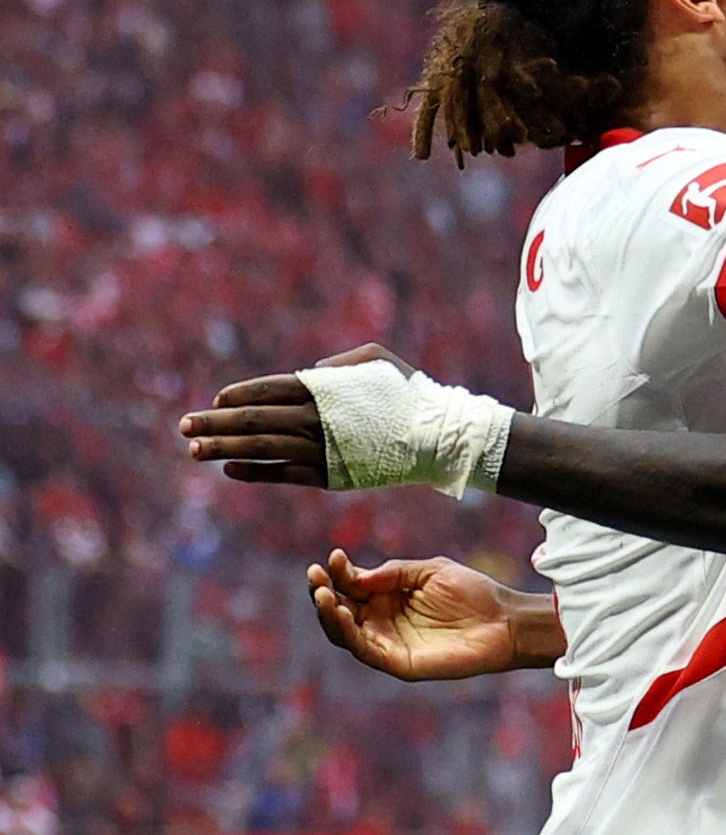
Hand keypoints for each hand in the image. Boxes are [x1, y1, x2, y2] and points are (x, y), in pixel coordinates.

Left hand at [180, 343, 414, 486]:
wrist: (434, 435)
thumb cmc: (408, 391)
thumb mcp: (377, 359)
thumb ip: (339, 364)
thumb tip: (311, 373)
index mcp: (324, 387)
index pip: (269, 388)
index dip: (239, 394)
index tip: (216, 400)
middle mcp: (316, 417)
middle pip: (254, 418)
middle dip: (215, 422)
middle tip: (183, 426)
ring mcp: (320, 448)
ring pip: (261, 447)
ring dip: (224, 448)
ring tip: (193, 450)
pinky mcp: (329, 475)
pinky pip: (283, 474)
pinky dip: (255, 471)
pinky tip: (231, 470)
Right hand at [308, 548, 561, 680]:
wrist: (503, 620)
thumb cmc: (472, 593)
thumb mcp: (430, 571)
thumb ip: (393, 573)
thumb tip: (356, 575)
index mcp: (389, 597)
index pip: (352, 586)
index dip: (339, 573)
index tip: (334, 557)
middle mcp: (383, 620)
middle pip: (341, 610)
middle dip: (325, 593)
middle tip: (315, 575)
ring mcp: (388, 642)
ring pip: (345, 633)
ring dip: (330, 615)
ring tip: (324, 594)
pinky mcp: (397, 662)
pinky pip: (366, 650)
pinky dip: (350, 634)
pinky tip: (345, 614)